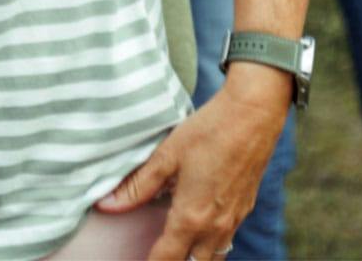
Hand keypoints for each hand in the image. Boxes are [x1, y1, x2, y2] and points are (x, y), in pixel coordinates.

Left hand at [96, 66, 291, 259]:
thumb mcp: (168, 154)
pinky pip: (226, 241)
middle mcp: (214, 228)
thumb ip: (139, 185)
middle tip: (155, 251)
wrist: (254, 113)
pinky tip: (200, 225)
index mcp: (191, 218)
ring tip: (177, 244)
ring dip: (193, 256)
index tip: (135, 259)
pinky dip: (211, 244)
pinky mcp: (245, 209)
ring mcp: (233, 220)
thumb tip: (107, 203)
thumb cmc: (210, 130)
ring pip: (212, 258)